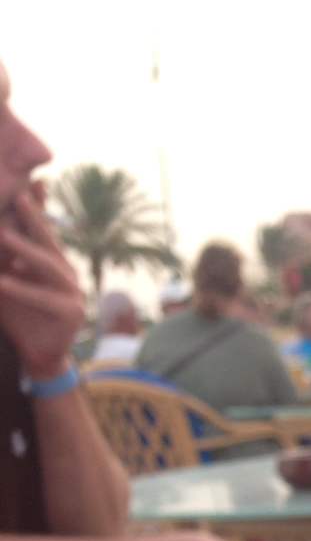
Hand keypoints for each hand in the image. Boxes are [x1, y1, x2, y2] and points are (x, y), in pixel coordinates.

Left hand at [0, 192, 85, 378]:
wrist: (38, 356)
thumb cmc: (18, 314)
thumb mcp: (6, 278)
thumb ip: (5, 254)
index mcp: (53, 259)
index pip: (41, 228)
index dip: (33, 206)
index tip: (21, 184)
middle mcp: (66, 270)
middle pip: (48, 240)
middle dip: (32, 216)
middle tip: (16, 195)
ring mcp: (73, 291)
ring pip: (47, 266)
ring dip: (23, 250)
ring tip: (2, 237)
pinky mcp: (72, 313)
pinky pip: (44, 298)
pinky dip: (21, 289)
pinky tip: (2, 282)